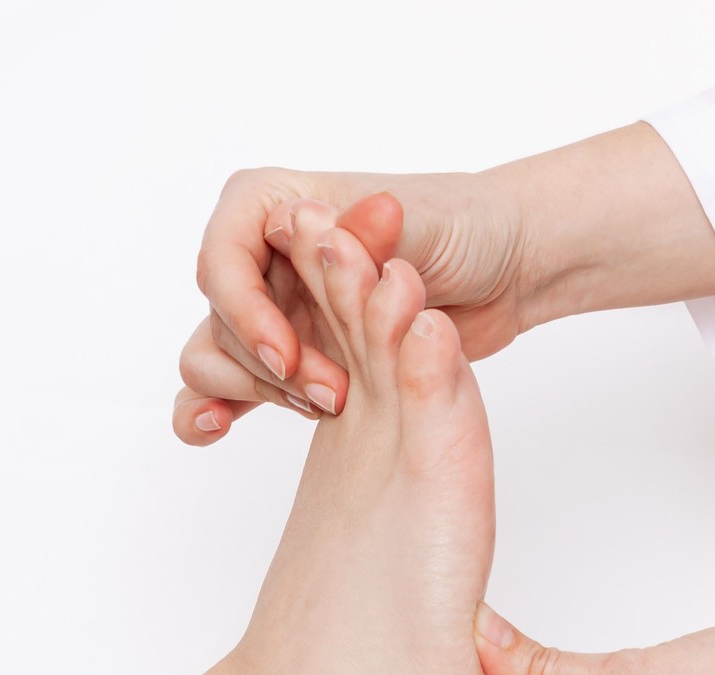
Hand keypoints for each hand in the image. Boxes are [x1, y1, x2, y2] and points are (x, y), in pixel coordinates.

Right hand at [173, 170, 531, 443]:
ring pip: (215, 357)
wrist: (502, 270)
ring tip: (324, 406)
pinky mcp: (288, 354)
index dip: (245, 315)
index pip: (221, 262)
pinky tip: (217, 430)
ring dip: (255, 392)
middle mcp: (262, 254)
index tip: (285, 355)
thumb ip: (361, 232)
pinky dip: (212, 409)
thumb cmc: (463, 227)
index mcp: (275, 204)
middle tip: (333, 393)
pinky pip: (226, 385)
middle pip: (218, 320)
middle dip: (267, 365)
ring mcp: (273, 306)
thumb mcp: (421, 223)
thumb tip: (307, 221)